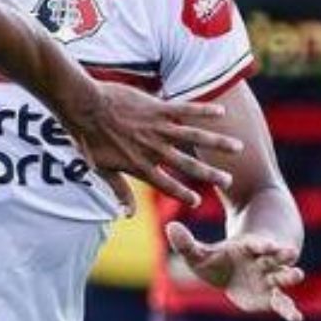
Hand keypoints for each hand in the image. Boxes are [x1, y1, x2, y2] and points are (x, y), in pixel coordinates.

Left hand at [68, 83, 241, 208]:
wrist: (83, 105)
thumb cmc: (88, 137)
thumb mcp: (100, 168)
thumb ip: (118, 190)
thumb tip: (126, 214)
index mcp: (139, 165)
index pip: (165, 184)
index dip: (182, 194)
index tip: (197, 201)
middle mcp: (153, 149)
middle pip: (187, 165)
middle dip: (210, 173)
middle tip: (229, 180)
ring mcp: (157, 128)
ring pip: (194, 137)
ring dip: (217, 142)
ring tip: (237, 147)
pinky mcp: (158, 108)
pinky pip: (186, 109)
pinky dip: (204, 110)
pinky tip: (222, 111)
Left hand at [166, 222, 303, 320]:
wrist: (234, 271)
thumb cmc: (218, 260)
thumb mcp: (200, 253)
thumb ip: (186, 244)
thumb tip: (170, 226)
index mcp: (248, 247)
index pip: (255, 243)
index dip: (259, 243)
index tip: (264, 244)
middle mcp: (262, 261)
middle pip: (274, 257)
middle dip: (281, 255)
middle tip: (289, 252)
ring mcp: (269, 278)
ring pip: (281, 276)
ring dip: (289, 276)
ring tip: (298, 275)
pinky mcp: (270, 295)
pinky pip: (282, 302)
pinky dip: (289, 310)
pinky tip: (297, 318)